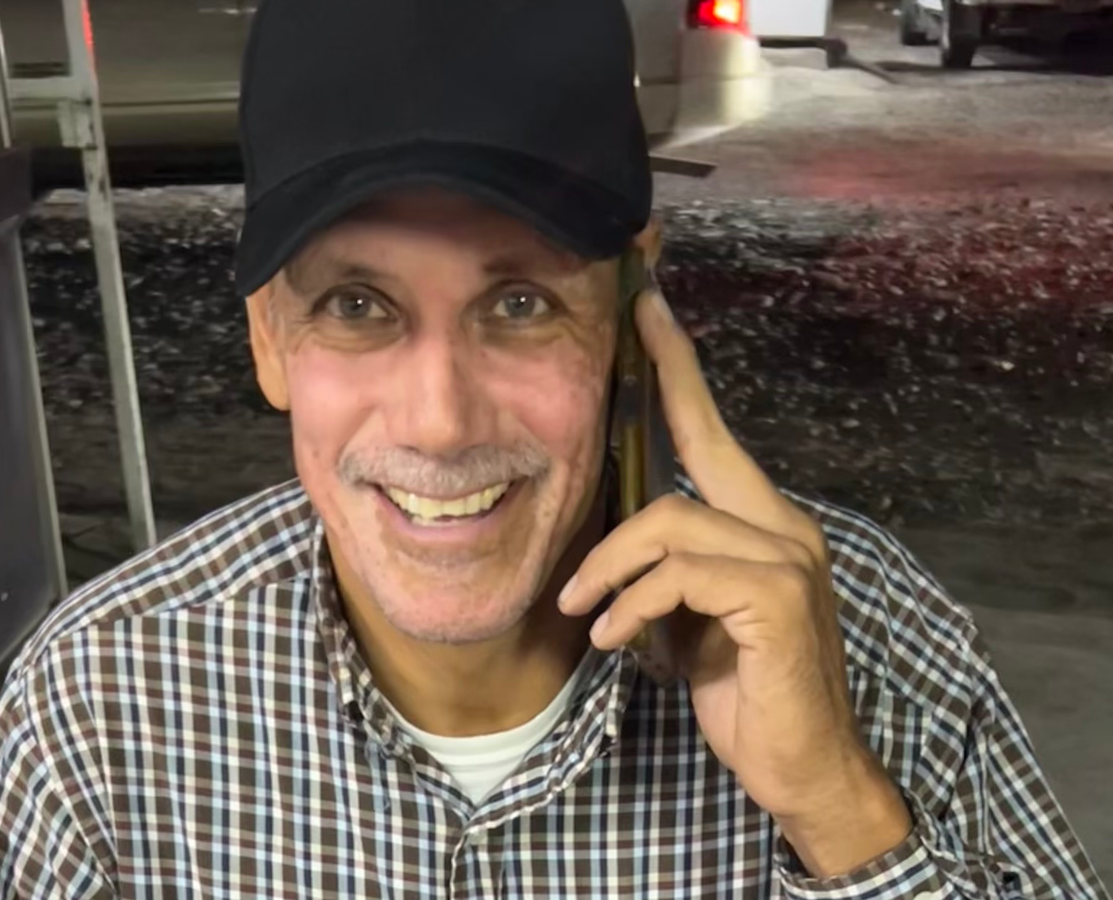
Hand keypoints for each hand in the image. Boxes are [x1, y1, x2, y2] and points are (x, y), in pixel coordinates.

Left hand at [557, 289, 911, 876]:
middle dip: (659, 396)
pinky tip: (614, 641)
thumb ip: (668, 568)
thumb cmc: (741, 690)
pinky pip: (680, 573)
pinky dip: (633, 605)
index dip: (681, 370)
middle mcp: (784, 527)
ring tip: (583, 611)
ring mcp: (787, 559)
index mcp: (764, 525)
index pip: (715, 433)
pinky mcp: (777, 599)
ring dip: (610, 567)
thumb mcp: (689, 619)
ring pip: (671, 520)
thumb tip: (615, 544)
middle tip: (625, 346)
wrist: (799, 766)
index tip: (651, 309)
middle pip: (698, 448)